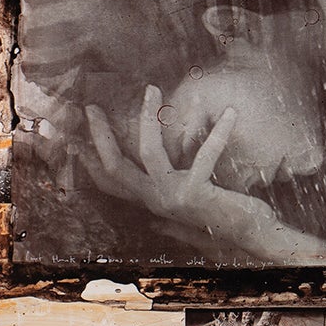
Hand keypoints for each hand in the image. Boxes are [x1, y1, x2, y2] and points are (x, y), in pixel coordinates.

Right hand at [79, 86, 275, 244]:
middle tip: (92, 106)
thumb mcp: (193, 215)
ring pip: (148, 152)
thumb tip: (153, 219)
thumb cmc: (226, 221)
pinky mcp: (196, 193)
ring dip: (148, 117)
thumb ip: (171, 217)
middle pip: (115, 167)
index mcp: (153, 202)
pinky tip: (230, 112)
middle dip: (100, 134)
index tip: (72, 139)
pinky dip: (218, 132)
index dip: (89, 162)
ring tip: (152, 89)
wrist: (253, 237)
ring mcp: (173, 198)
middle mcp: (156, 201)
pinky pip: (204, 154)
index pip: (111, 183)